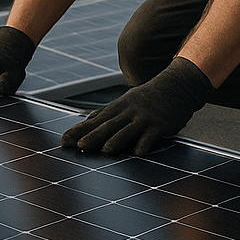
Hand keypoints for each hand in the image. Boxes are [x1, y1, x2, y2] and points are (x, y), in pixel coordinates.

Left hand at [61, 56, 212, 154]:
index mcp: (117, 108)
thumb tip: (85, 121)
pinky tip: (138, 153)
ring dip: (116, 140)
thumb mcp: (125, 102)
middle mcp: (128, 112)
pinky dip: (145, 143)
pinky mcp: (160, 125)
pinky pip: (151, 136)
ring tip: (105, 151)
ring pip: (128, 130)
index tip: (63, 141)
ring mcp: (144, 119)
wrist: (176, 86)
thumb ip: (107, 114)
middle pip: (108, 126)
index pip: (94, 121)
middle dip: (93, 136)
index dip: (79, 130)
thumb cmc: (147, 98)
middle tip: (79, 146)